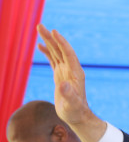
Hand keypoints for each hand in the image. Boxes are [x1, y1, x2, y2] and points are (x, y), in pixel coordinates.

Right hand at [36, 25, 105, 141]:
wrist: (77, 116)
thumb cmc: (75, 111)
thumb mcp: (71, 104)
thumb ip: (68, 94)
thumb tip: (63, 84)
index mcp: (76, 73)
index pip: (68, 54)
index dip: (62, 43)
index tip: (54, 31)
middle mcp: (71, 70)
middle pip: (60, 50)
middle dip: (51, 37)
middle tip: (40, 25)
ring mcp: (66, 72)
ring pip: (56, 53)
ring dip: (48, 41)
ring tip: (39, 29)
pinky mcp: (60, 75)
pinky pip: (53, 60)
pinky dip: (47, 52)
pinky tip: (40, 45)